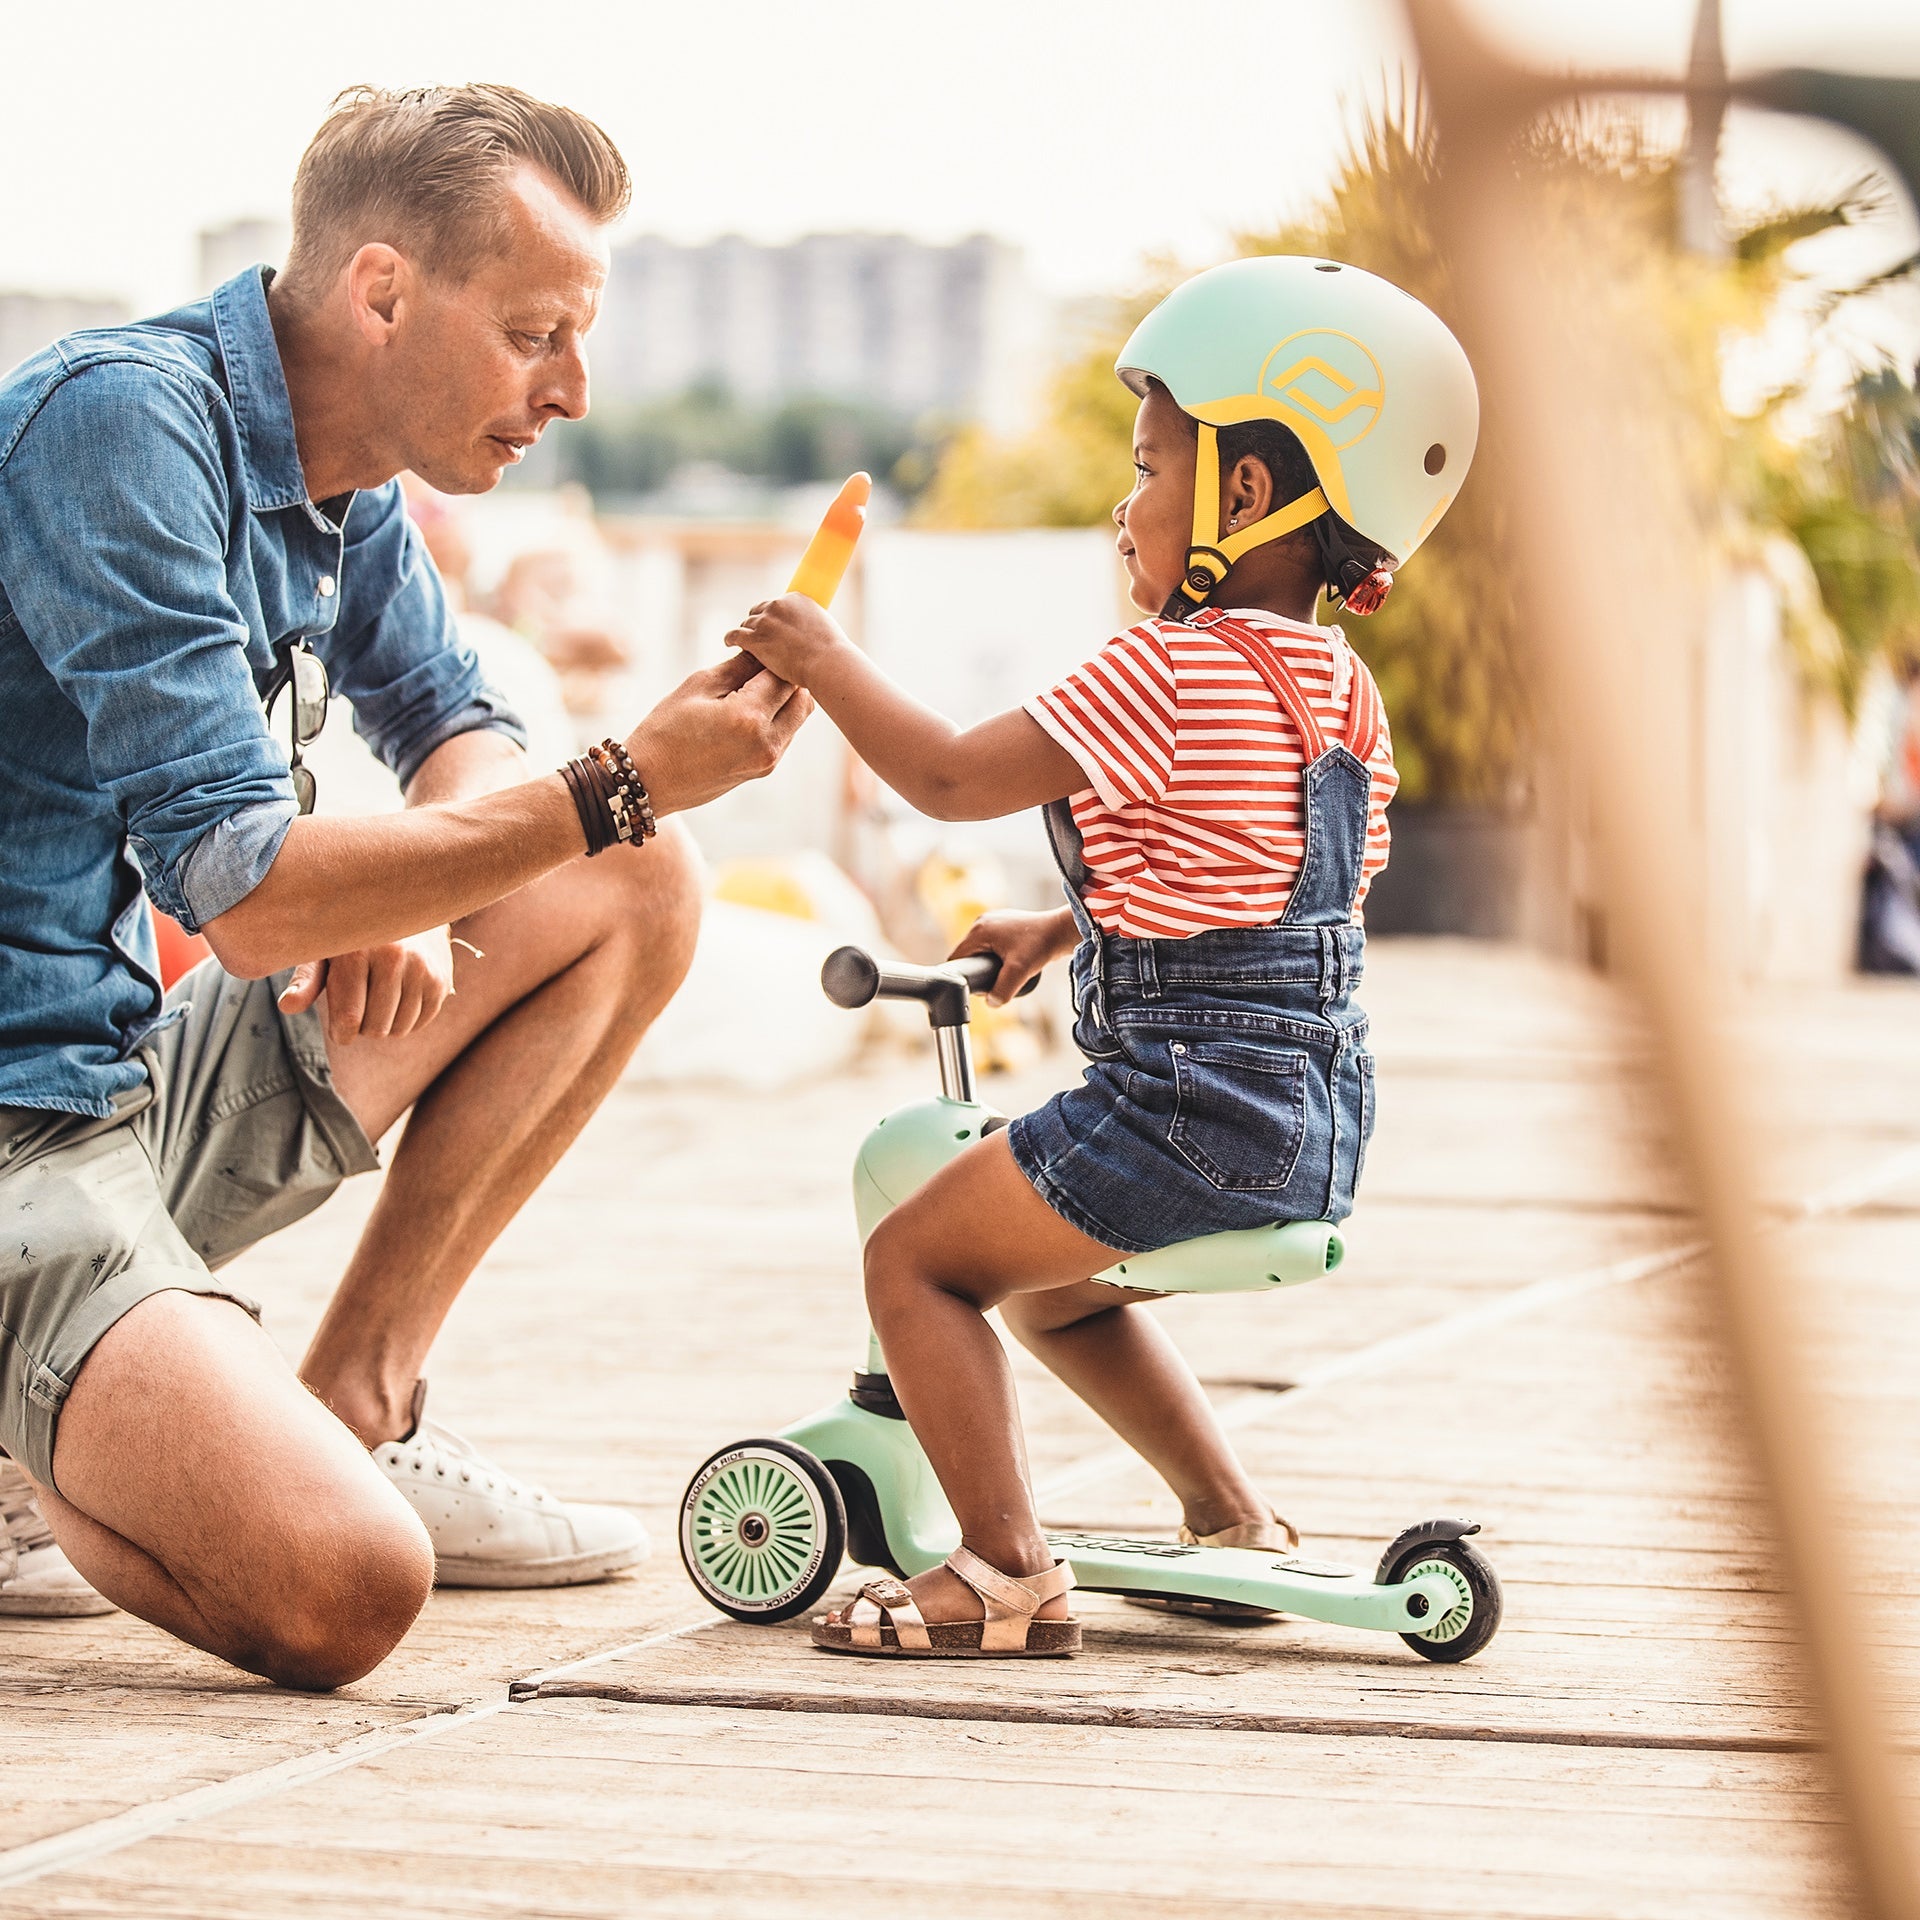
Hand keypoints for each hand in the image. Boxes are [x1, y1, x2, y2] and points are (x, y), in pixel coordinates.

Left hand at [277, 925, 456, 1045]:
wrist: (406, 908)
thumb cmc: (352, 934)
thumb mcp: (325, 950)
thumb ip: (306, 980)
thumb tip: (287, 1007)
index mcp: (358, 950)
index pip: (349, 1019)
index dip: (341, 1033)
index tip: (339, 1026)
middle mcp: (394, 957)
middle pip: (375, 1028)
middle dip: (362, 1027)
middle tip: (359, 1005)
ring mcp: (422, 968)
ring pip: (399, 1030)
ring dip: (385, 1024)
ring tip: (377, 1001)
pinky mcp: (441, 979)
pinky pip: (419, 1023)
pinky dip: (406, 1020)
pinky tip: (398, 998)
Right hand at [623, 652, 813, 818]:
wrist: (650, 781)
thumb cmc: (665, 730)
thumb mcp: (699, 687)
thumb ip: (738, 667)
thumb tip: (763, 650)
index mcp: (749, 717)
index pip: (783, 675)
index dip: (774, 657)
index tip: (762, 646)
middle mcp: (766, 742)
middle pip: (801, 698)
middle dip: (787, 677)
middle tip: (762, 664)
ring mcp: (768, 760)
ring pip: (797, 717)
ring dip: (784, 698)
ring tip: (752, 686)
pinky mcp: (764, 769)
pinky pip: (784, 734)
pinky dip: (776, 717)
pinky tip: (749, 709)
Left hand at [724, 594, 848, 686]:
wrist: (826, 662)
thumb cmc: (830, 652)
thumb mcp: (824, 627)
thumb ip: (810, 625)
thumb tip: (807, 635)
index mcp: (795, 598)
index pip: (777, 604)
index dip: (773, 617)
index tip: (773, 625)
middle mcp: (778, 605)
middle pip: (759, 610)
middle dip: (759, 623)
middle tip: (759, 635)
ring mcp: (765, 621)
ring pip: (747, 624)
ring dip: (746, 632)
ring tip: (742, 641)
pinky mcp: (755, 638)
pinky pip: (735, 635)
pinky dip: (731, 638)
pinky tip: (729, 642)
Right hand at [948, 907, 1078, 1006]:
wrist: (1061, 931)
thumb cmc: (1040, 946)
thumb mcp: (1020, 972)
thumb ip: (1002, 990)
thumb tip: (990, 1002)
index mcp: (978, 930)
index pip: (956, 957)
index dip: (962, 975)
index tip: (974, 987)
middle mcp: (982, 922)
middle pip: (967, 954)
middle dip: (976, 970)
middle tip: (991, 983)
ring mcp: (993, 920)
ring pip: (979, 949)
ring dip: (985, 962)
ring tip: (1001, 974)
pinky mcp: (1003, 923)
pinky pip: (990, 943)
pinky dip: (994, 954)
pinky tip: (1006, 963)